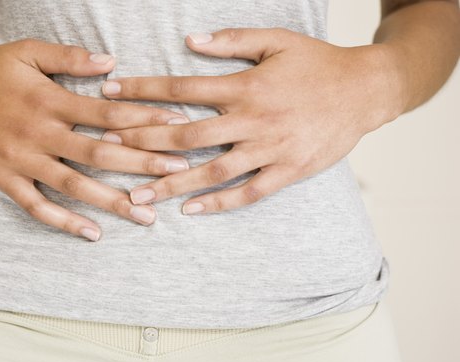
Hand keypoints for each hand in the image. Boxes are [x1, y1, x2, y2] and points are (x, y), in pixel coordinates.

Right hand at [0, 39, 192, 240]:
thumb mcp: (28, 50)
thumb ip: (69, 57)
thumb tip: (111, 63)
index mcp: (48, 99)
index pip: (106, 112)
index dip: (144, 119)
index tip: (177, 126)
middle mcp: (37, 132)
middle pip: (98, 153)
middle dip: (141, 164)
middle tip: (177, 174)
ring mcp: (19, 160)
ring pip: (73, 185)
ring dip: (112, 201)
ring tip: (147, 216)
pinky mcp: (4, 180)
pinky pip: (37, 207)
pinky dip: (64, 221)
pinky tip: (93, 233)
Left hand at [99, 28, 402, 214]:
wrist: (367, 90)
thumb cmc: (317, 63)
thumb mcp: (277, 40)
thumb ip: (232, 41)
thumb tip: (190, 42)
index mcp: (245, 86)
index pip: (182, 89)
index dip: (143, 91)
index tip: (110, 94)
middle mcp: (253, 119)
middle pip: (187, 135)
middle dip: (143, 142)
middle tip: (106, 149)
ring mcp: (270, 148)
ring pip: (212, 171)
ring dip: (171, 183)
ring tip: (136, 194)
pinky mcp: (288, 170)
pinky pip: (248, 192)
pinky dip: (219, 202)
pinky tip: (190, 209)